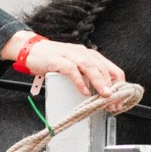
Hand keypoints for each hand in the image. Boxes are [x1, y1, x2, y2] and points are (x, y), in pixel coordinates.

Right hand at [0, 30, 125, 97]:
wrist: (31, 49)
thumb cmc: (53, 60)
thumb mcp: (74, 67)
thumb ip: (86, 77)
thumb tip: (101, 96)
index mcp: (90, 55)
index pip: (112, 69)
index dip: (119, 85)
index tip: (120, 100)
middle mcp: (83, 52)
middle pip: (103, 68)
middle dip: (111, 86)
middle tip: (114, 102)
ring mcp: (70, 54)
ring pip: (90, 66)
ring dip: (99, 82)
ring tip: (104, 95)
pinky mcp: (57, 60)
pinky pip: (71, 70)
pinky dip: (79, 81)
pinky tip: (84, 91)